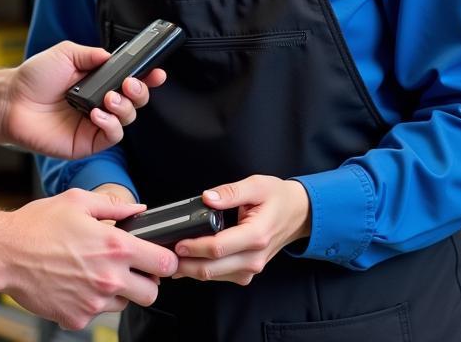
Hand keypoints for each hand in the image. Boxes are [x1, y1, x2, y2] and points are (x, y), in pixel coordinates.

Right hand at [0, 189, 177, 330]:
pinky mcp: (76, 318)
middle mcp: (108, 278)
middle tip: (130, 268)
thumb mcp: (78, 201)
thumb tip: (137, 208)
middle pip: (151, 293)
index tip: (159, 257)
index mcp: (114, 247)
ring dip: (118, 291)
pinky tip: (76, 283)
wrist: (5, 253)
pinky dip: (91, 301)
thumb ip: (114, 205)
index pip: (163, 263)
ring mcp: (93, 303)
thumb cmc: (38, 225)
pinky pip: (96, 314)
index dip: (165, 259)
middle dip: (146, 281)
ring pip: (124, 304)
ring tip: (95, 271)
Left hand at [3, 41, 166, 159]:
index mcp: (98, 81)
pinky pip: (111, 136)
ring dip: (125, 108)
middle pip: (135, 101)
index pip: (129, 79)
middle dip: (141, 92)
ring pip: (128, 119)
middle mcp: (100, 102)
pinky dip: (111, 125)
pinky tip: (97, 115)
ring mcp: (95, 123)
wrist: (12, 101)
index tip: (156, 72)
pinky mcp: (87, 142)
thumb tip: (113, 56)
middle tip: (131, 84)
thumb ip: (91, 55)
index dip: (146, 77)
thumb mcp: (65, 54)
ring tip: (109, 99)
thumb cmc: (34, 77)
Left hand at [172, 177, 310, 284]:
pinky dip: (202, 270)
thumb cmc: (277, 197)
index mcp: (256, 235)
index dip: (194, 247)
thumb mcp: (255, 185)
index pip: (218, 247)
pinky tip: (187, 260)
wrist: (298, 213)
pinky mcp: (247, 271)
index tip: (176, 242)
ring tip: (169, 258)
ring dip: (190, 269)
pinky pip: (220, 275)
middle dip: (185, 263)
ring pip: (214, 276)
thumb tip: (207, 197)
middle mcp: (254, 257)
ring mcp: (251, 268)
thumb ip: (230, 192)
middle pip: (212, 268)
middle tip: (163, 255)